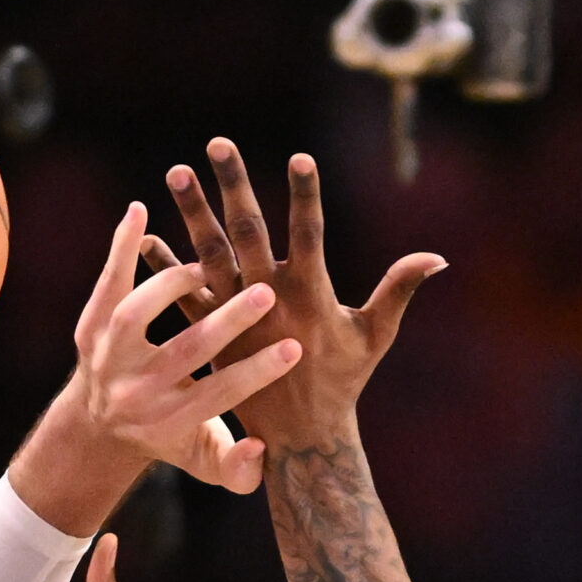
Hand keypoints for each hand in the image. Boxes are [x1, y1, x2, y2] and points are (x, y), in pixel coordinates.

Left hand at [68, 201, 304, 493]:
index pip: (219, 395)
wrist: (98, 430)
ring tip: (212, 265)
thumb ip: (238, 468)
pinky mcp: (89, 329)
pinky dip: (120, 248)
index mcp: (170, 422)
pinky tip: (139, 211)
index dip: (257, 374)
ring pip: (138, 315)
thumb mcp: (206, 462)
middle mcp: (135, 392)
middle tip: (266, 294)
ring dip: (175, 282)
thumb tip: (262, 446)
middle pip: (184, 352)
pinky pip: (106, 284)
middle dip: (227, 322)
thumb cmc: (172, 439)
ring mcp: (107, 359)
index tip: (295, 349)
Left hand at [156, 141, 445, 446]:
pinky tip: (142, 236)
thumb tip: (439, 257)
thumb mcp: (375, 336)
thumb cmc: (342, 382)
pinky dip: (161, 266)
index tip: (298, 157)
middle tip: (218, 143)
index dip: (305, 197)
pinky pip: (181, 296)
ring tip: (175, 172)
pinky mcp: (209, 336)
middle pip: (248, 232)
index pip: (309, 234)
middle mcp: (268, 300)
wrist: (299, 437)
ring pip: (208, 255)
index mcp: (310, 295)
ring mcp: (234, 317)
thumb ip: (399, 290)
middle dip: (234, 186)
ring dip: (192, 213)